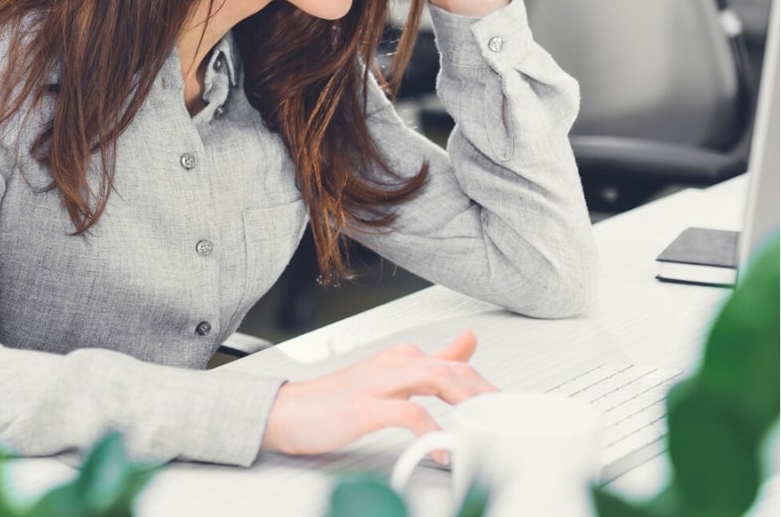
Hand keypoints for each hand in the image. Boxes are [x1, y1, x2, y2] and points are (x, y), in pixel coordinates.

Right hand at [261, 329, 496, 457]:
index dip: (487, 386)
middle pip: (454, 369)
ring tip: (487, 429)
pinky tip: (442, 451)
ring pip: (437, 380)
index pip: (457, 363)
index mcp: (400, 358)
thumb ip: (430, 361)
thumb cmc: (333, 401)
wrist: (285, 412)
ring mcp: (379, 384)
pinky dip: (431, 433)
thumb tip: (467, 341)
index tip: (507, 409)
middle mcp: (393, 364)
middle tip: (507, 423)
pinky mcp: (365, 407)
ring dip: (468, 404)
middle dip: (487, 395)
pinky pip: (408, 415)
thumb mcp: (387, 378)